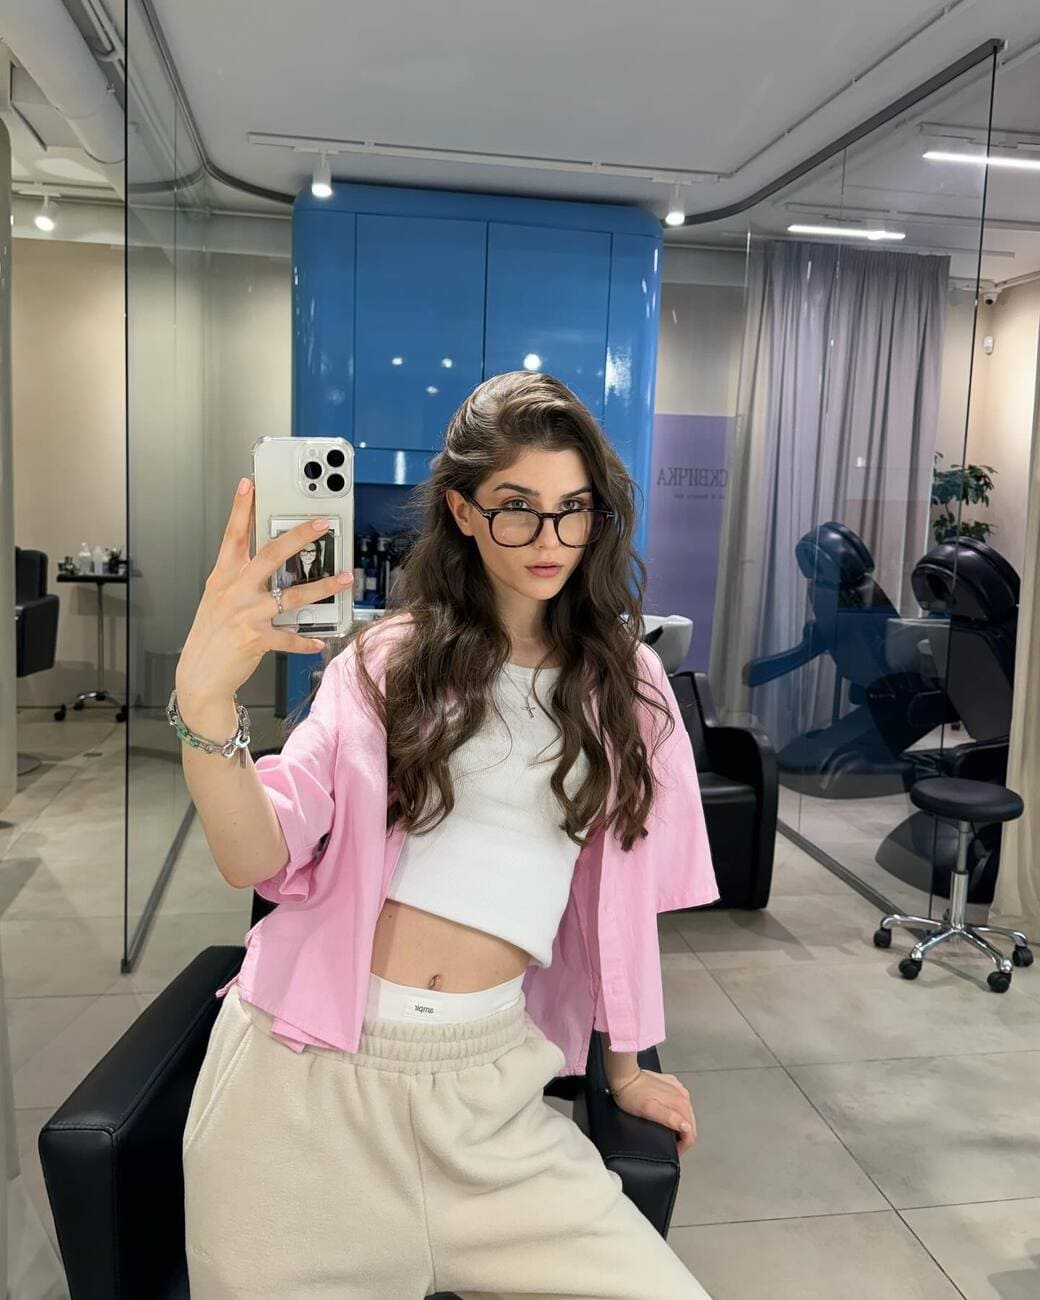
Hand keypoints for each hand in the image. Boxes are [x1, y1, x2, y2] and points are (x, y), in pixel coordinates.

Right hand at [175, 478, 353, 701]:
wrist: (198, 676)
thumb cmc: (211, 637)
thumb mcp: (218, 600)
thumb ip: (239, 579)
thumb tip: (269, 564)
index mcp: (223, 578)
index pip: (233, 536)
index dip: (241, 508)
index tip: (250, 484)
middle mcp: (234, 591)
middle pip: (270, 555)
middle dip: (299, 537)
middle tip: (321, 524)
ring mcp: (245, 614)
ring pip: (291, 595)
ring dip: (322, 587)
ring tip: (343, 579)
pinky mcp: (256, 639)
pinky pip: (290, 637)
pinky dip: (306, 640)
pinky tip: (319, 640)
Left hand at [610, 1070, 696, 1155]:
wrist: (624, 1076)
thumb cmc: (632, 1095)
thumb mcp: (648, 1111)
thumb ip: (669, 1119)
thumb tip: (686, 1127)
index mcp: (679, 1103)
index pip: (691, 1132)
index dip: (684, 1146)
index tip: (675, 1151)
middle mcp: (682, 1095)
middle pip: (690, 1123)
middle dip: (684, 1137)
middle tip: (672, 1145)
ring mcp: (678, 1088)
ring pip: (686, 1113)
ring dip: (681, 1124)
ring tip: (669, 1132)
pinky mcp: (671, 1084)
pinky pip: (679, 1102)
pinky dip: (676, 1111)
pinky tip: (666, 1113)